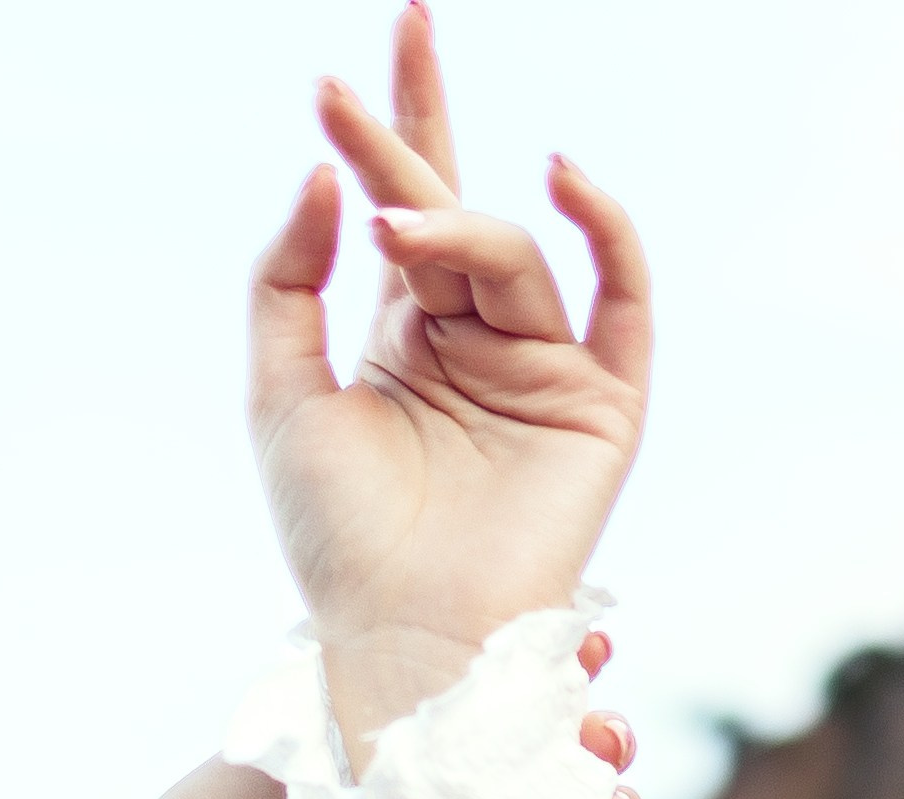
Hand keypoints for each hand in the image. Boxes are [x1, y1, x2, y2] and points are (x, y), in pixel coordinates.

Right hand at [82, 634, 645, 798]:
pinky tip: (483, 616)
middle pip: (536, 782)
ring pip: (482, 716)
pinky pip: (387, 667)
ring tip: (575, 668)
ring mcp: (385, 771)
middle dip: (581, 762)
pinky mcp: (327, 720)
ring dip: (532, 692)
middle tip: (603, 744)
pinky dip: (443, 641)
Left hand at [250, 7, 651, 772]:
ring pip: (511, 255)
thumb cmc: (334, 538)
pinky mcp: (600, 405)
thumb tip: (329, 174)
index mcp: (405, 332)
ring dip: (456, 227)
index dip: (390, 122)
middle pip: (455, 206)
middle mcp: (475, 338)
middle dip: (415, 129)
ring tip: (392, 224)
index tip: (340, 67)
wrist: (397, 636)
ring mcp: (542, 367)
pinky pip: (622, 298)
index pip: (407, 203)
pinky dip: (605, 232)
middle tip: (382, 51)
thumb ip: (286, 278)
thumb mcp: (281, 393)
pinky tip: (561, 177)